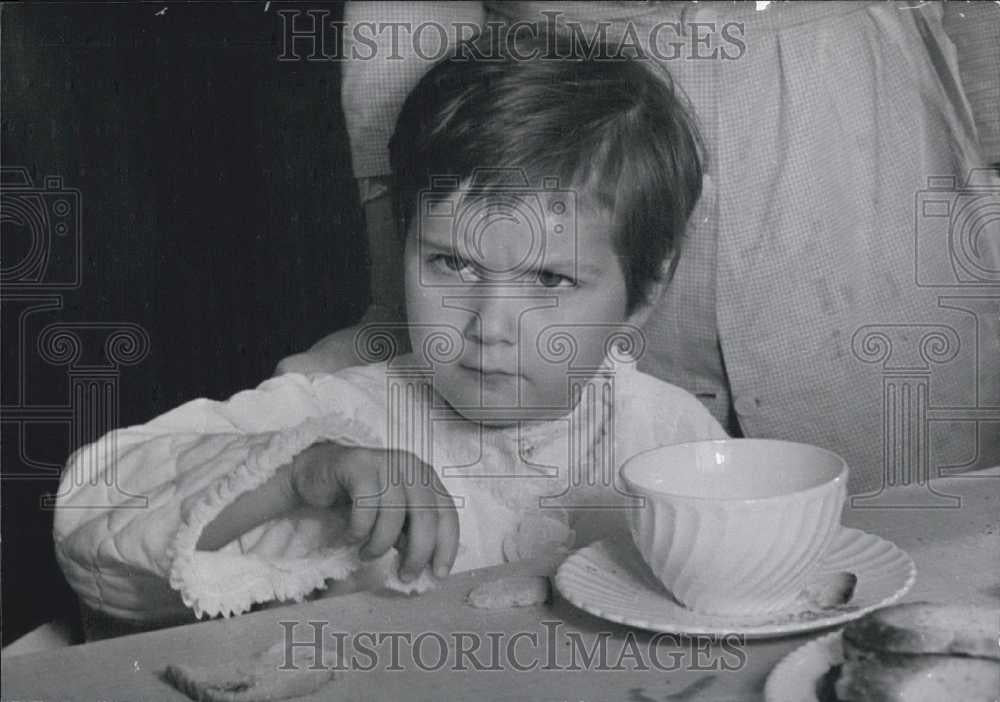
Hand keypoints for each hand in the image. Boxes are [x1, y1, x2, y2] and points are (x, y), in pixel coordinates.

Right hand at [287, 442, 458, 581]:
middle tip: (405, 575)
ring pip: (394, 513)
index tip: (439, 574)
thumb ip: (411, 535)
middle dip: (417, 552)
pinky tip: (349, 537)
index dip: (447, 545)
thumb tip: (427, 567)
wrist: (317, 474)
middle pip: (425, 515)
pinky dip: (358, 530)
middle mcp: (410, 466)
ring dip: (380, 544)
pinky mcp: (358, 464)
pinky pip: (365, 505)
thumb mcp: (392, 520)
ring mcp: (385, 462)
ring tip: (367, 555)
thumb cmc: (359, 500)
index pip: (447, 513)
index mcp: (425, 477)